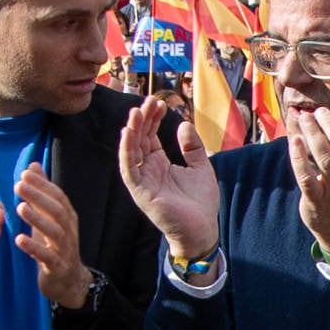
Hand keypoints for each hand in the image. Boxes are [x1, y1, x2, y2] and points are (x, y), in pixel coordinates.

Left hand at [10, 164, 92, 309]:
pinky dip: (34, 248)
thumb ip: (41, 192)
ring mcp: (65, 250)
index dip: (43, 185)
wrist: (69, 282)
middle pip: (57, 210)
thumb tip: (33, 166)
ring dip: (37, 219)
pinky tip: (19, 239)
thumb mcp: (49, 217)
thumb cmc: (55, 246)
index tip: (25, 173)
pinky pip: (47, 257)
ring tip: (19, 208)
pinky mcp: (58, 267)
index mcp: (67, 218)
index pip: (58, 196)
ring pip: (55, 232)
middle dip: (39, 197)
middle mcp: (69, 231)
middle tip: (19, 185)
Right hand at [121, 95, 220, 261]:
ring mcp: (143, 181)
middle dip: (142, 119)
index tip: (159, 103)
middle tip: (148, 100)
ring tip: (135, 112)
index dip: (153, 119)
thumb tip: (183, 124)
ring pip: (131, 151)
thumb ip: (192, 147)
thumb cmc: (200, 202)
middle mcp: (148, 170)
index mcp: (160, 164)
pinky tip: (128, 134)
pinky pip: (130, 170)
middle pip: (140, 140)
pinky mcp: (141, 193)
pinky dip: (127, 152)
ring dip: (132, 131)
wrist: (202, 229)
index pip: (150, 136)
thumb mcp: (200, 167)